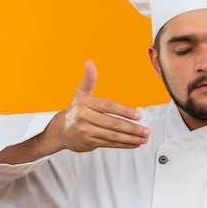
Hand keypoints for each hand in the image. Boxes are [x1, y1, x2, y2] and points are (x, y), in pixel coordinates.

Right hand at [0, 61, 149, 164]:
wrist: (60, 131)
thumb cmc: (75, 110)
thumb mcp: (81, 92)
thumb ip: (89, 79)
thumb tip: (89, 62)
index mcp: (86, 103)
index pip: (108, 107)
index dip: (124, 111)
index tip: (138, 115)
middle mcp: (85, 118)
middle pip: (113, 124)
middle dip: (132, 128)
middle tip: (146, 130)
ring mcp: (87, 132)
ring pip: (113, 136)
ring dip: (131, 138)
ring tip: (144, 138)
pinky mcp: (90, 143)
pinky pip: (110, 144)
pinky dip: (124, 145)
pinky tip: (135, 143)